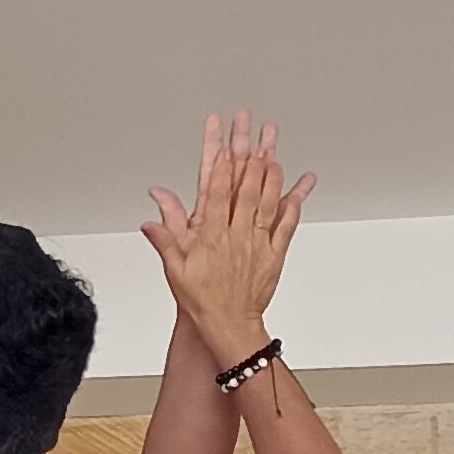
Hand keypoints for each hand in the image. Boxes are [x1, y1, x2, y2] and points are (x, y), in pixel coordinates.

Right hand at [141, 116, 310, 368]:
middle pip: (244, 186)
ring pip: (267, 198)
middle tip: (251, 127)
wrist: (229, 325)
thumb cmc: (201, 300)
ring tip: (273, 144)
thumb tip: (152, 213)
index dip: (220, 163)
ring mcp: (258, 241)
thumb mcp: (174, 268)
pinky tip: (302, 182)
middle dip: (247, 153)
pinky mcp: (274, 252)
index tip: (223, 141)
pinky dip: (296, 201)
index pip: (215, 191)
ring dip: (271, 169)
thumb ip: (165, 236)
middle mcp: (236, 234)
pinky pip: (287, 223)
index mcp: (211, 235)